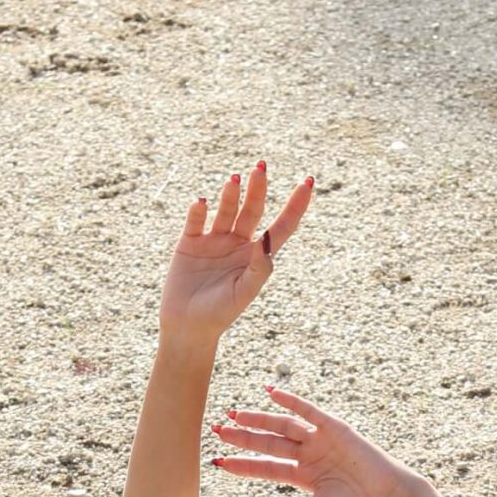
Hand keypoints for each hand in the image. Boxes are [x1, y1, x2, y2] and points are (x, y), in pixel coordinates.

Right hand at [158, 164, 312, 346]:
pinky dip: (197, 211)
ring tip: (234, 180)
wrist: (187, 328)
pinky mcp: (189, 243)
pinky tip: (201, 203)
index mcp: (255, 256)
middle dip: (258, 189)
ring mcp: (213, 240)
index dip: (295, 206)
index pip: (281, 226)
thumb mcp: (243, 294)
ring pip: (226, 210)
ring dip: (231, 194)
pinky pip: (195, 221)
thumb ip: (259, 269)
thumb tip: (268, 240)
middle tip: (261, 168)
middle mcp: (237, 243)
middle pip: (252, 210)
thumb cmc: (219, 315)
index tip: (308, 183)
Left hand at [209, 384, 424, 496]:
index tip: (219, 462)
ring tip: (234, 416)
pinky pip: (308, 411)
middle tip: (218, 431)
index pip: (266, 467)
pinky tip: (270, 393)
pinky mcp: (334, 427)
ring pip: (282, 426)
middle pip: (269, 444)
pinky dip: (290, 401)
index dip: (243, 465)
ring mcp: (320, 440)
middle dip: (243, 438)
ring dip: (259, 420)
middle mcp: (308, 455)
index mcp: (303, 475)